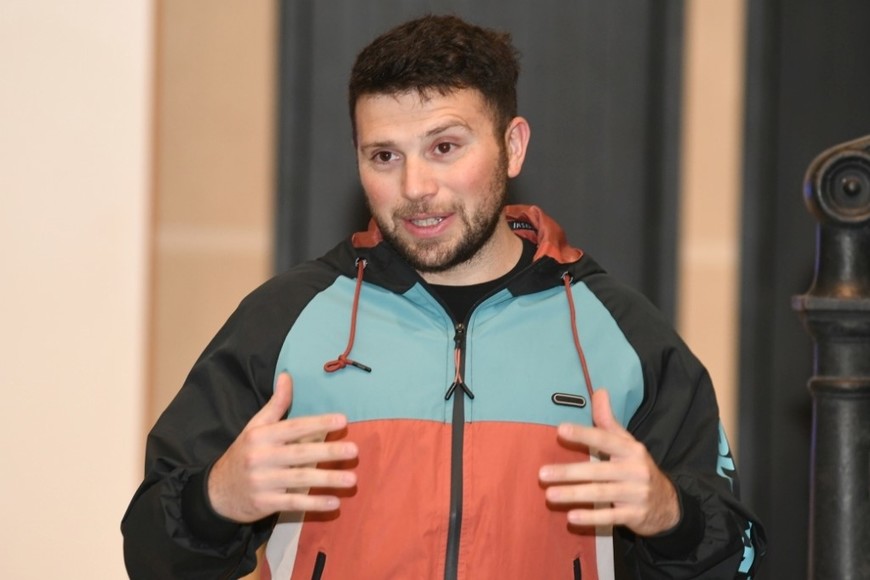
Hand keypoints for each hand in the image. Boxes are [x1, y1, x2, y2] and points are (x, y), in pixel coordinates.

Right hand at [208, 372, 358, 522]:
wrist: (216, 491)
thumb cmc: (244, 453)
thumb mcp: (255, 426)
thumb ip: (275, 404)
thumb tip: (287, 375)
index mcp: (260, 436)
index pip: (294, 427)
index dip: (318, 423)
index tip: (343, 421)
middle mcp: (260, 457)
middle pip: (300, 453)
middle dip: (328, 452)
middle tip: (354, 451)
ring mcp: (262, 481)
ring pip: (299, 479)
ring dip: (327, 480)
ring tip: (352, 480)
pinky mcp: (264, 503)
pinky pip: (293, 502)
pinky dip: (314, 504)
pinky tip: (334, 503)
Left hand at [539, 389, 679, 536]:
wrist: (669, 505)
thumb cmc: (637, 469)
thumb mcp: (627, 444)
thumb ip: (608, 421)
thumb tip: (599, 391)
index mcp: (631, 450)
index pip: (605, 439)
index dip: (583, 434)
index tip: (560, 429)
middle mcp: (635, 470)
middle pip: (598, 470)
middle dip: (569, 472)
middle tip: (542, 474)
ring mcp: (636, 494)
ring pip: (600, 493)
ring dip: (573, 495)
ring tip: (549, 495)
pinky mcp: (635, 515)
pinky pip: (610, 516)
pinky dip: (591, 517)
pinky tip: (571, 517)